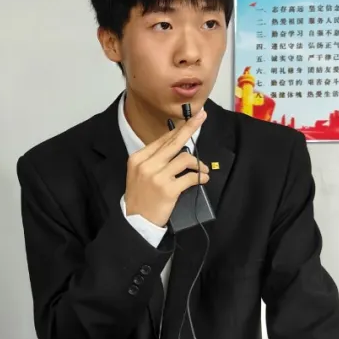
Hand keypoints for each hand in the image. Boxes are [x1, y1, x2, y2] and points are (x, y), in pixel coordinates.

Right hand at [124, 109, 209, 227]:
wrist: (135, 221)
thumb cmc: (140, 197)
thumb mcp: (139, 174)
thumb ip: (154, 160)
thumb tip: (176, 146)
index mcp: (138, 158)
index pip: (162, 140)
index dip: (179, 129)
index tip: (191, 119)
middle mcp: (146, 164)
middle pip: (173, 142)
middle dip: (190, 128)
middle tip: (202, 117)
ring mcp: (157, 177)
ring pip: (185, 158)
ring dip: (198, 163)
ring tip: (203, 169)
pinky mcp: (168, 190)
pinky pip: (190, 177)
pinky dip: (199, 177)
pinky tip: (203, 179)